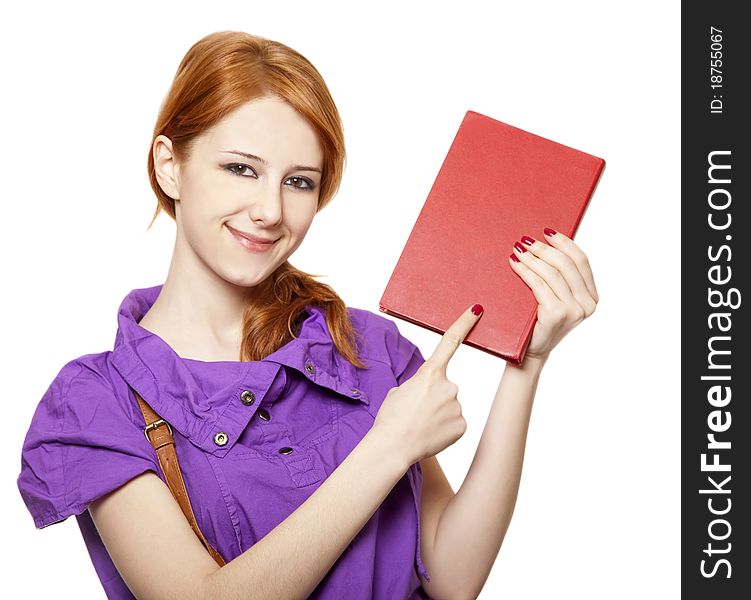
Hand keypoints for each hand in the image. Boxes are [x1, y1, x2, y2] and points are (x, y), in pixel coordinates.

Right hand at [372, 305, 482, 464]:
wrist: (392, 447)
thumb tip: (428, 394)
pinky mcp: (463, 425)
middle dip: (434, 398)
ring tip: (421, 426)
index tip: (477, 310)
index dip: (465, 324)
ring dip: (438, 415)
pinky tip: (432, 435)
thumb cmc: (390, 419)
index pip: (450, 341)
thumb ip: (418, 386)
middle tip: (417, 413)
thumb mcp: (398, 392)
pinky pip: (455, 423)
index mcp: (430, 373)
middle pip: (445, 388)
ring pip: (450, 406)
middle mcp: (449, 385)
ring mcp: (457, 405)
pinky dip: (444, 429)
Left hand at [508, 228, 598, 362]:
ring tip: (517, 250)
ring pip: (552, 274)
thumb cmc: (539, 321)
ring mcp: (574, 310)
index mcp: (591, 297)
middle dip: (544, 249)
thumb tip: (547, 244)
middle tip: (525, 240)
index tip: (547, 232)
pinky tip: (515, 264)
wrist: (528, 352)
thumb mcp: (556, 298)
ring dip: (532, 258)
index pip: (581, 261)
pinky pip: (539, 285)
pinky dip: (525, 271)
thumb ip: (559, 278)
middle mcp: (587, 304)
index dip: (564, 243)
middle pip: (566, 265)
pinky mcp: (557, 314)